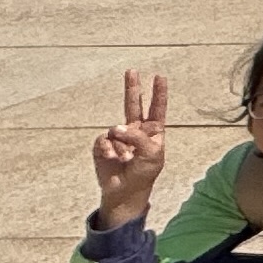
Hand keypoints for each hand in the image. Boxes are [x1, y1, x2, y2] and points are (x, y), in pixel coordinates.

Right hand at [91, 70, 168, 224]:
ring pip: (116, 130)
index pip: (157, 109)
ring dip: (121, 146)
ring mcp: (118, 137)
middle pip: (133, 104)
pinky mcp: (102, 145)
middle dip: (132, 87)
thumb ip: (137, 136)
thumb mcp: (152, 154)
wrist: (125, 191)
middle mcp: (135, 130)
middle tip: (132, 70)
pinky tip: (112, 159)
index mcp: (152, 132)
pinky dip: (108, 150)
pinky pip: (104, 141)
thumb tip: (115, 128)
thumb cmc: (144, 173)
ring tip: (125, 159)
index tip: (160, 77)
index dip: (158, 93)